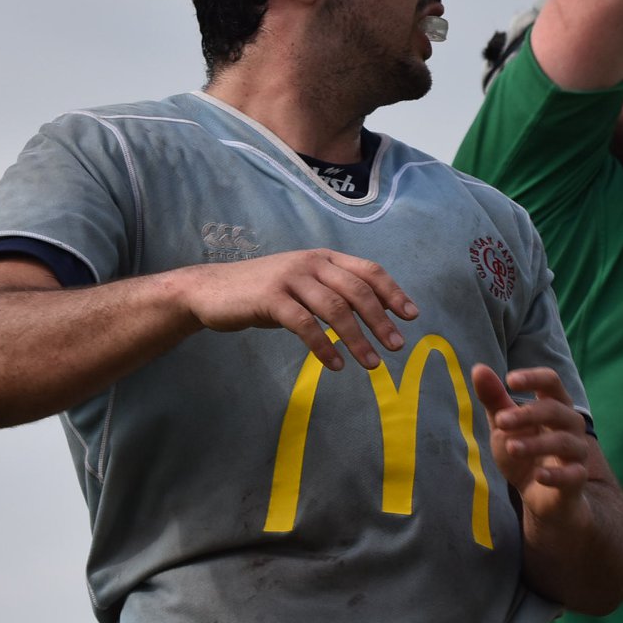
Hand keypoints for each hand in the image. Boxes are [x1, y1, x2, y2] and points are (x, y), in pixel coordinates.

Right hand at [175, 249, 417, 370]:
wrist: (211, 290)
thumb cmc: (262, 291)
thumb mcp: (302, 285)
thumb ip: (331, 292)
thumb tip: (371, 314)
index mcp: (324, 257)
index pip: (369, 270)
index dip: (393, 292)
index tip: (411, 315)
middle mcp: (311, 262)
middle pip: (357, 290)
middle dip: (381, 320)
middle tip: (397, 346)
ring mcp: (290, 277)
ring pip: (335, 308)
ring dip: (357, 338)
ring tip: (372, 363)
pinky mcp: (270, 298)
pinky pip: (304, 324)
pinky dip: (324, 346)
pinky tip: (336, 365)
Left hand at [470, 365, 593, 518]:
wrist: (539, 495)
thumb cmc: (523, 453)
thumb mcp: (504, 426)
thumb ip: (494, 399)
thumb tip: (478, 368)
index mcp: (555, 404)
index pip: (551, 381)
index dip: (533, 377)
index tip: (510, 380)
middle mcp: (571, 424)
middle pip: (555, 409)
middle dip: (527, 414)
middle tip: (501, 420)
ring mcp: (577, 451)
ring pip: (563, 441)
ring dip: (535, 444)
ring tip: (511, 448)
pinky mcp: (577, 478)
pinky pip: (573, 473)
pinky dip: (555, 474)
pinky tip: (538, 475)